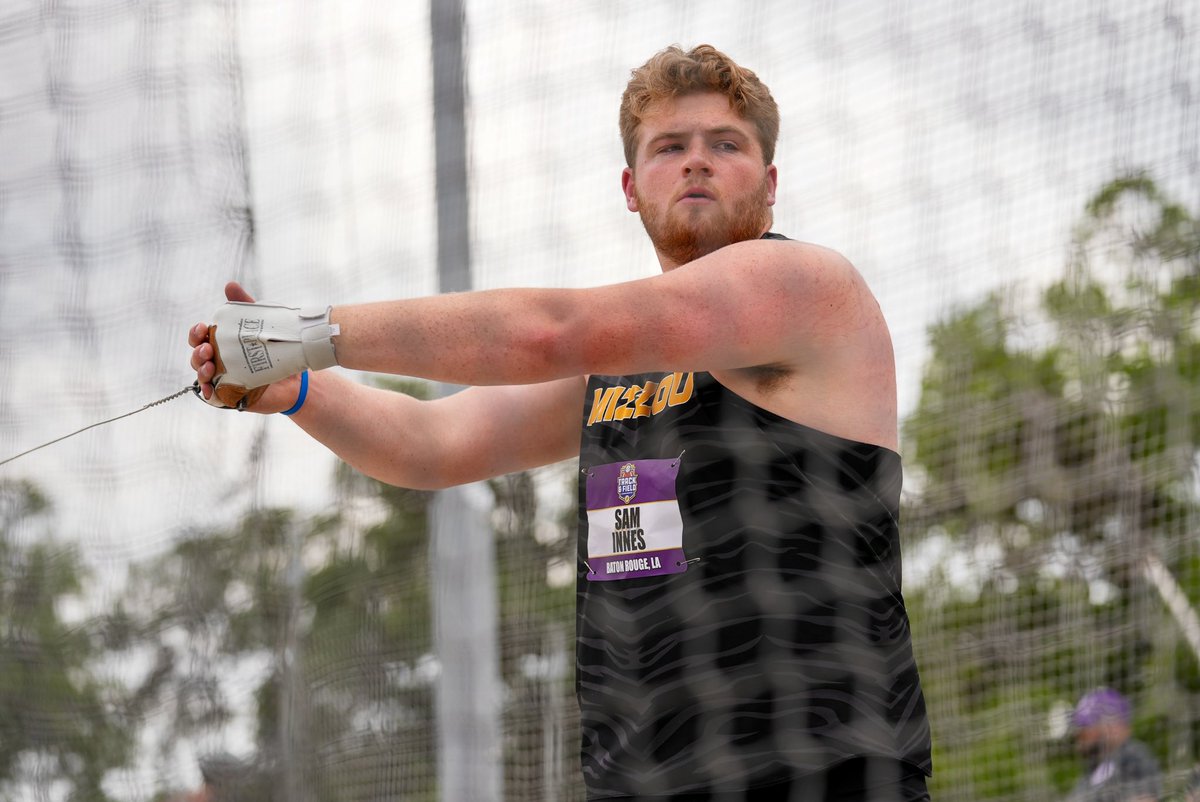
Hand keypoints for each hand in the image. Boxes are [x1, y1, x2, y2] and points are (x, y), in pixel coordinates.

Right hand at [189, 282, 304, 412]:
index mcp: (220, 343)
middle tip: (207, 348)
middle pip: (197, 356)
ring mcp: (223, 378)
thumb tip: (230, 285)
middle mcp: (218, 360)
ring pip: (202, 375)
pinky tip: (209, 390)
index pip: (199, 337)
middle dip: (197, 352)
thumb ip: (245, 306)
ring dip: (201, 370)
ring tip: (209, 366)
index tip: (202, 327)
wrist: (297, 375)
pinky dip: (208, 392)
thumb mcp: (260, 324)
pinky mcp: (231, 394)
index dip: (196, 333)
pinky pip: (213, 396)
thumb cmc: (274, 347)